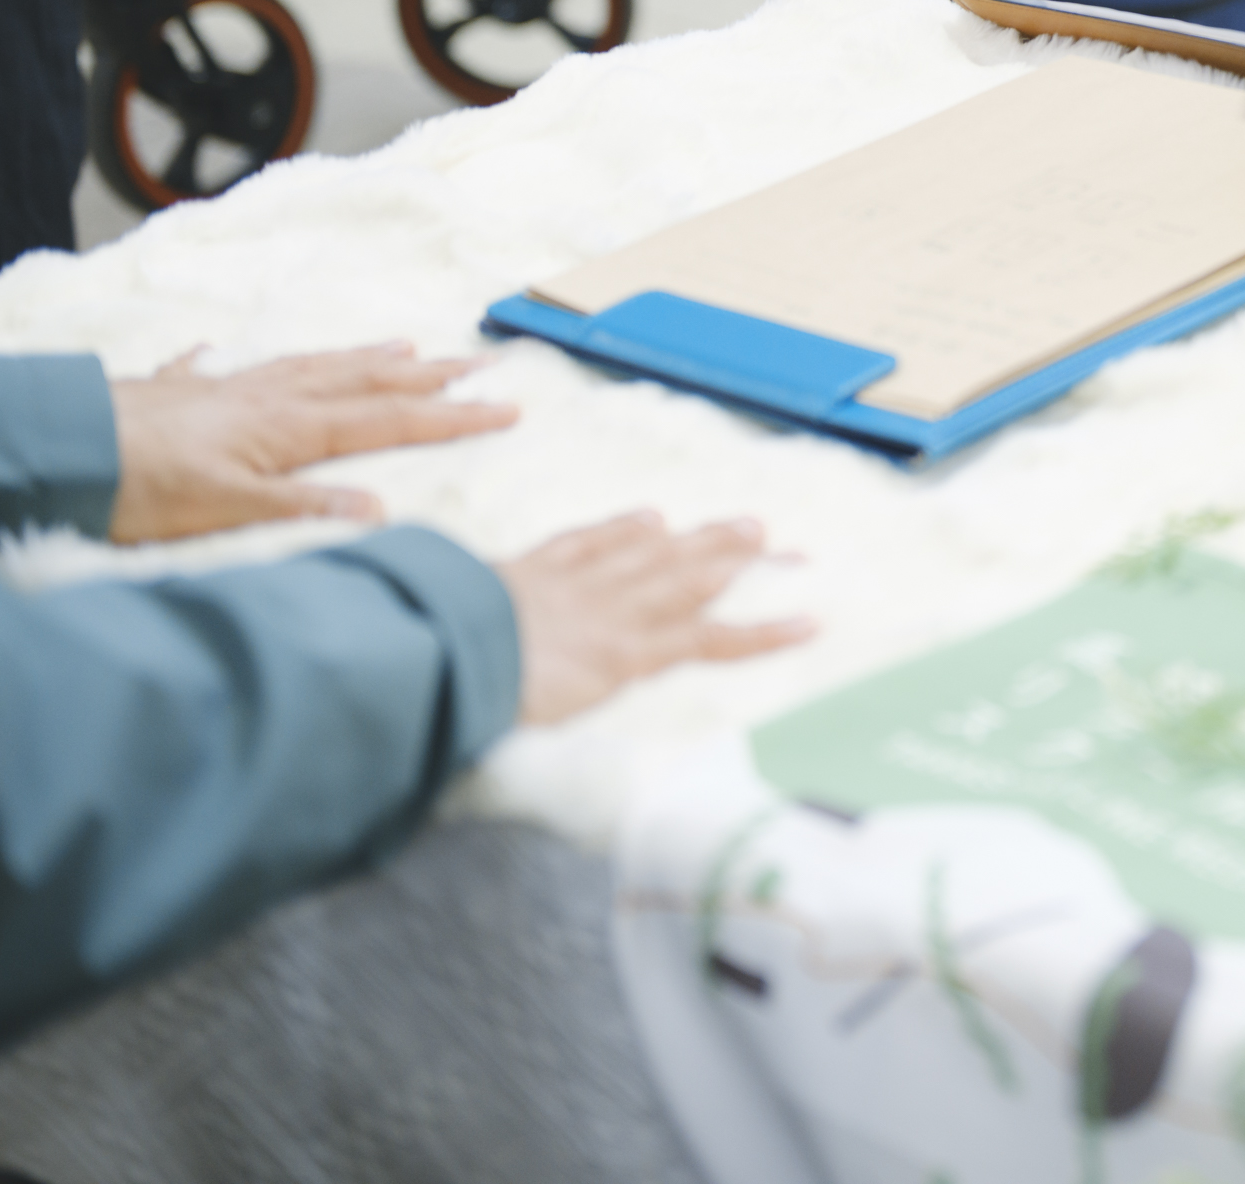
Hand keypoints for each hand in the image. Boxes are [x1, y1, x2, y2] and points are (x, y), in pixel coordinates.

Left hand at [108, 345, 519, 542]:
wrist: (58, 445)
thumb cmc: (138, 484)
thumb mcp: (226, 509)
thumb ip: (302, 506)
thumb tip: (378, 508)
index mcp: (289, 428)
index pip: (387, 420)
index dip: (450, 416)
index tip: (506, 407)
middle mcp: (267, 398)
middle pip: (362, 381)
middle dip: (427, 374)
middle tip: (481, 362)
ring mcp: (223, 389)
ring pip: (310, 367)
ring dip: (361, 358)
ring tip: (401, 344)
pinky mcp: (175, 392)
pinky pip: (223, 368)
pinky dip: (242, 361)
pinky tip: (230, 353)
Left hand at [500, 514, 812, 725]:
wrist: (435, 654)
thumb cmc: (488, 702)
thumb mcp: (550, 726)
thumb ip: (592, 705)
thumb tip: (623, 722)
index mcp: (620, 657)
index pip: (706, 640)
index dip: (759, 633)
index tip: (809, 623)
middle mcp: (611, 614)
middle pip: (686, 581)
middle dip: (734, 562)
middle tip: (778, 543)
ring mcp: (576, 584)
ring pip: (651, 556)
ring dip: (697, 539)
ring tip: (741, 524)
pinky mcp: (538, 567)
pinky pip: (590, 541)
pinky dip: (622, 528)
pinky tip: (648, 518)